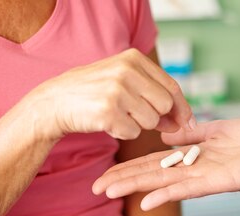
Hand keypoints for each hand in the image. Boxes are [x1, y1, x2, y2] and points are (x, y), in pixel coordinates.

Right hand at [29, 48, 194, 140]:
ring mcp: (117, 91)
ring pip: (150, 122)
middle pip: (164, 105)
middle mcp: (126, 71)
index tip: (186, 122)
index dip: (182, 107)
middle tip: (137, 116)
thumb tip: (183, 120)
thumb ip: (153, 94)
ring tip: (117, 115)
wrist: (54, 102)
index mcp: (133, 58)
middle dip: (157, 117)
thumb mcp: (122, 80)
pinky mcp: (107, 112)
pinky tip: (107, 122)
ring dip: (138, 125)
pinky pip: (132, 133)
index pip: (171, 86)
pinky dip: (123, 133)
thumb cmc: (93, 93)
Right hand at [92, 119, 239, 209]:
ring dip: (135, 188)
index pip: (153, 162)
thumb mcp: (219, 129)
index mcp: (191, 157)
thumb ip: (193, 133)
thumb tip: (167, 136)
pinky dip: (166, 194)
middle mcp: (192, 170)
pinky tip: (145, 201)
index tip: (105, 173)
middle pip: (150, 175)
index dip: (129, 168)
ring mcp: (202, 178)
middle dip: (122, 181)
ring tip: (108, 192)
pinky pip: (186, 189)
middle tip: (94, 188)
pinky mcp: (217, 182)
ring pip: (162, 183)